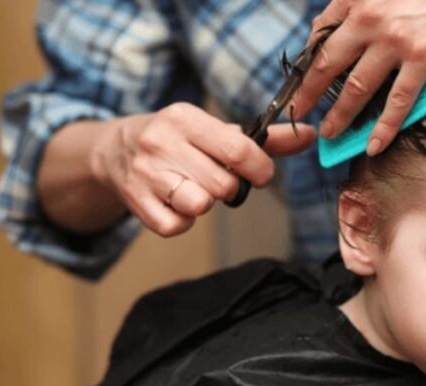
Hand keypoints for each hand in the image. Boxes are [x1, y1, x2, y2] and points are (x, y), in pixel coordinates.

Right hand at [89, 103, 314, 236]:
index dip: (259, 169)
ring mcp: (145, 174)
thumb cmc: (179, 141)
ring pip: (200, 205)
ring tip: (195, 190)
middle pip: (222, 184)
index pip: (238, 149)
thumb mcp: (215, 130)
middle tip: (215, 179)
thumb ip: (264, 138)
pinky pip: (177, 226)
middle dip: (228, 187)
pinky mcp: (135, 202)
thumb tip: (310, 135)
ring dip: (205, 203)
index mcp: (185, 118)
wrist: (115, 150)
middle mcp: (161, 142)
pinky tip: (178, 205)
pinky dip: (183, 222)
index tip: (259, 175)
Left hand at [290, 0, 425, 154]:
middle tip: (298, 113)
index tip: (297, 81)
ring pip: (357, 87)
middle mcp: (369, 19)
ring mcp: (395, 41)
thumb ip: (361, 8)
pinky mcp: (424, 58)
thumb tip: (338, 34)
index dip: (306, 62)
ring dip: (340, 115)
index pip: (320, 35)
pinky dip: (385, 127)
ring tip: (330, 133)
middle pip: (328, 64)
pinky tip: (374, 145)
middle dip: (308, 93)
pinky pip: (399, 100)